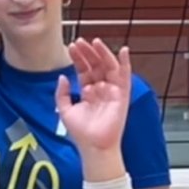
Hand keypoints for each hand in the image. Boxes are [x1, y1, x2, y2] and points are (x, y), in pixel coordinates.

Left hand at [55, 38, 130, 154]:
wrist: (93, 146)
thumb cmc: (81, 132)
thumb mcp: (66, 110)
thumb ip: (62, 93)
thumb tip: (62, 76)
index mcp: (88, 90)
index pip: (83, 69)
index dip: (78, 58)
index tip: (71, 47)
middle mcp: (100, 88)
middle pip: (95, 65)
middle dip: (88, 52)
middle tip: (80, 41)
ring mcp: (111, 90)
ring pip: (108, 66)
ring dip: (102, 53)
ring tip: (94, 42)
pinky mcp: (122, 94)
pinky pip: (125, 76)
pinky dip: (125, 63)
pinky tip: (123, 50)